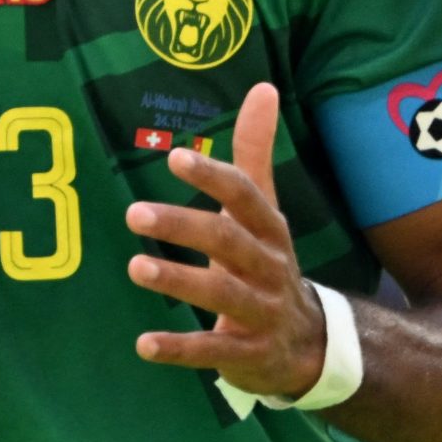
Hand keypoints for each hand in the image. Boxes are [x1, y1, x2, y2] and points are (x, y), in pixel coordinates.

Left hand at [124, 81, 327, 399]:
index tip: (175, 157)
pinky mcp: (248, 355)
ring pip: (221, 294)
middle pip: (228, 242)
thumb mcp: (264, 209)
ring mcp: (262, 312)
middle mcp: (268, 267)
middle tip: (133, 212)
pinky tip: (144, 343)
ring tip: (135, 267)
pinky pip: (213, 352)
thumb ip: (255, 152)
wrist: (307, 343)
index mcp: (269, 228)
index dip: (213, 176)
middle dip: (183, 225)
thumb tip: (263, 86)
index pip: (244, 195)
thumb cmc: (267, 262)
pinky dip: (179, 349)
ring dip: (178, 281)